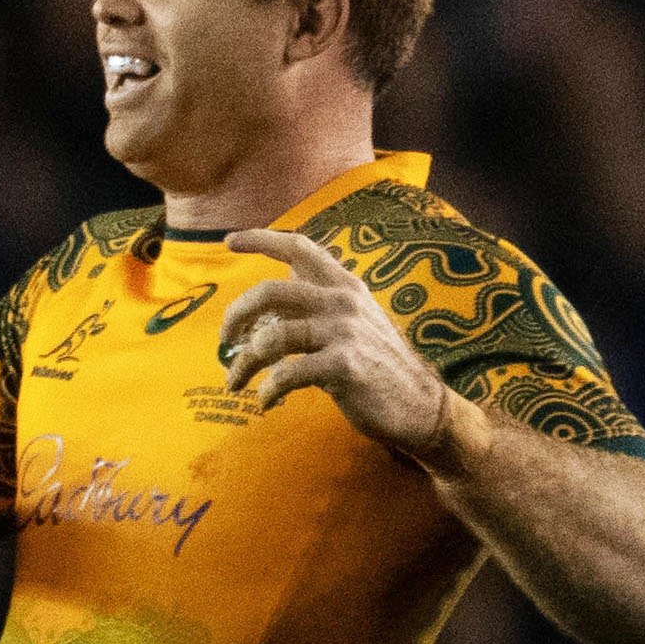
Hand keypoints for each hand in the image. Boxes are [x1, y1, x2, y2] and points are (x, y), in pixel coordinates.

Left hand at [216, 227, 454, 463]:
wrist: (420, 404)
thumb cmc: (375, 364)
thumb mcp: (351, 322)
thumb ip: (314, 305)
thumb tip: (265, 300)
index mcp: (344, 286)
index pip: (300, 249)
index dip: (262, 239)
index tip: (230, 240)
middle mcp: (343, 302)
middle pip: (269, 292)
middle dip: (235, 315)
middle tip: (224, 339)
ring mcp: (345, 332)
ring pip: (269, 338)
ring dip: (242, 364)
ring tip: (234, 382)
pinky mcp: (344, 366)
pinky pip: (286, 374)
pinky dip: (267, 391)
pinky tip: (267, 401)